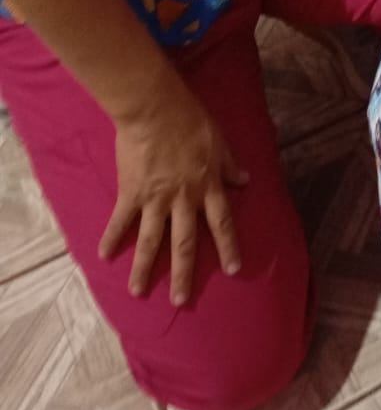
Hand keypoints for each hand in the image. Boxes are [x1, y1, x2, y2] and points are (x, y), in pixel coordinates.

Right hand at [99, 73, 247, 305]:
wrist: (155, 109)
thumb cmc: (190, 120)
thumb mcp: (219, 141)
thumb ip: (230, 164)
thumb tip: (246, 180)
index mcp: (207, 186)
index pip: (222, 223)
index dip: (228, 246)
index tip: (233, 269)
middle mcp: (183, 198)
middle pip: (185, 242)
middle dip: (184, 273)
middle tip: (182, 301)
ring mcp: (156, 198)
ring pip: (152, 240)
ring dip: (145, 268)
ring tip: (138, 292)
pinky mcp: (131, 193)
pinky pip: (121, 220)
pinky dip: (112, 238)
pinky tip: (104, 256)